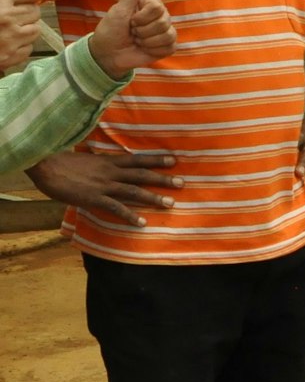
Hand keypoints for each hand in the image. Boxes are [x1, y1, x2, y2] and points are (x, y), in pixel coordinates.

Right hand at [0, 0, 46, 69]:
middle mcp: (6, 19)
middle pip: (35, 10)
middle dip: (22, 10)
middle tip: (2, 13)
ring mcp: (8, 41)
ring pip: (34, 30)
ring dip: (22, 28)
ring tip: (1, 27)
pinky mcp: (7, 59)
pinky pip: (27, 49)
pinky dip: (17, 46)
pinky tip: (0, 42)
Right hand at [26, 149, 180, 226]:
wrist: (45, 165)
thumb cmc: (62, 163)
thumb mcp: (86, 160)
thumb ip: (100, 165)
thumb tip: (107, 167)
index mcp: (108, 161)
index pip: (137, 158)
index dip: (156, 158)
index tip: (174, 159)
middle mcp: (110, 172)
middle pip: (142, 174)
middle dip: (163, 178)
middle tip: (182, 183)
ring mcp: (104, 185)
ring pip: (134, 191)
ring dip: (153, 197)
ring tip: (170, 203)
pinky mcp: (94, 198)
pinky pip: (116, 208)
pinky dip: (130, 216)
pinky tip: (142, 223)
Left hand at [87, 0, 175, 77]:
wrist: (107, 55)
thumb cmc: (110, 31)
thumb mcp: (118, 11)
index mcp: (149, 5)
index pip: (157, 8)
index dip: (142, 18)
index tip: (130, 21)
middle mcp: (160, 16)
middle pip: (163, 22)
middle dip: (143, 31)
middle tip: (132, 32)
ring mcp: (165, 31)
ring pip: (168, 35)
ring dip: (147, 42)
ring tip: (137, 41)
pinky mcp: (167, 46)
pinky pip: (170, 47)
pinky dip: (155, 50)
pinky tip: (145, 49)